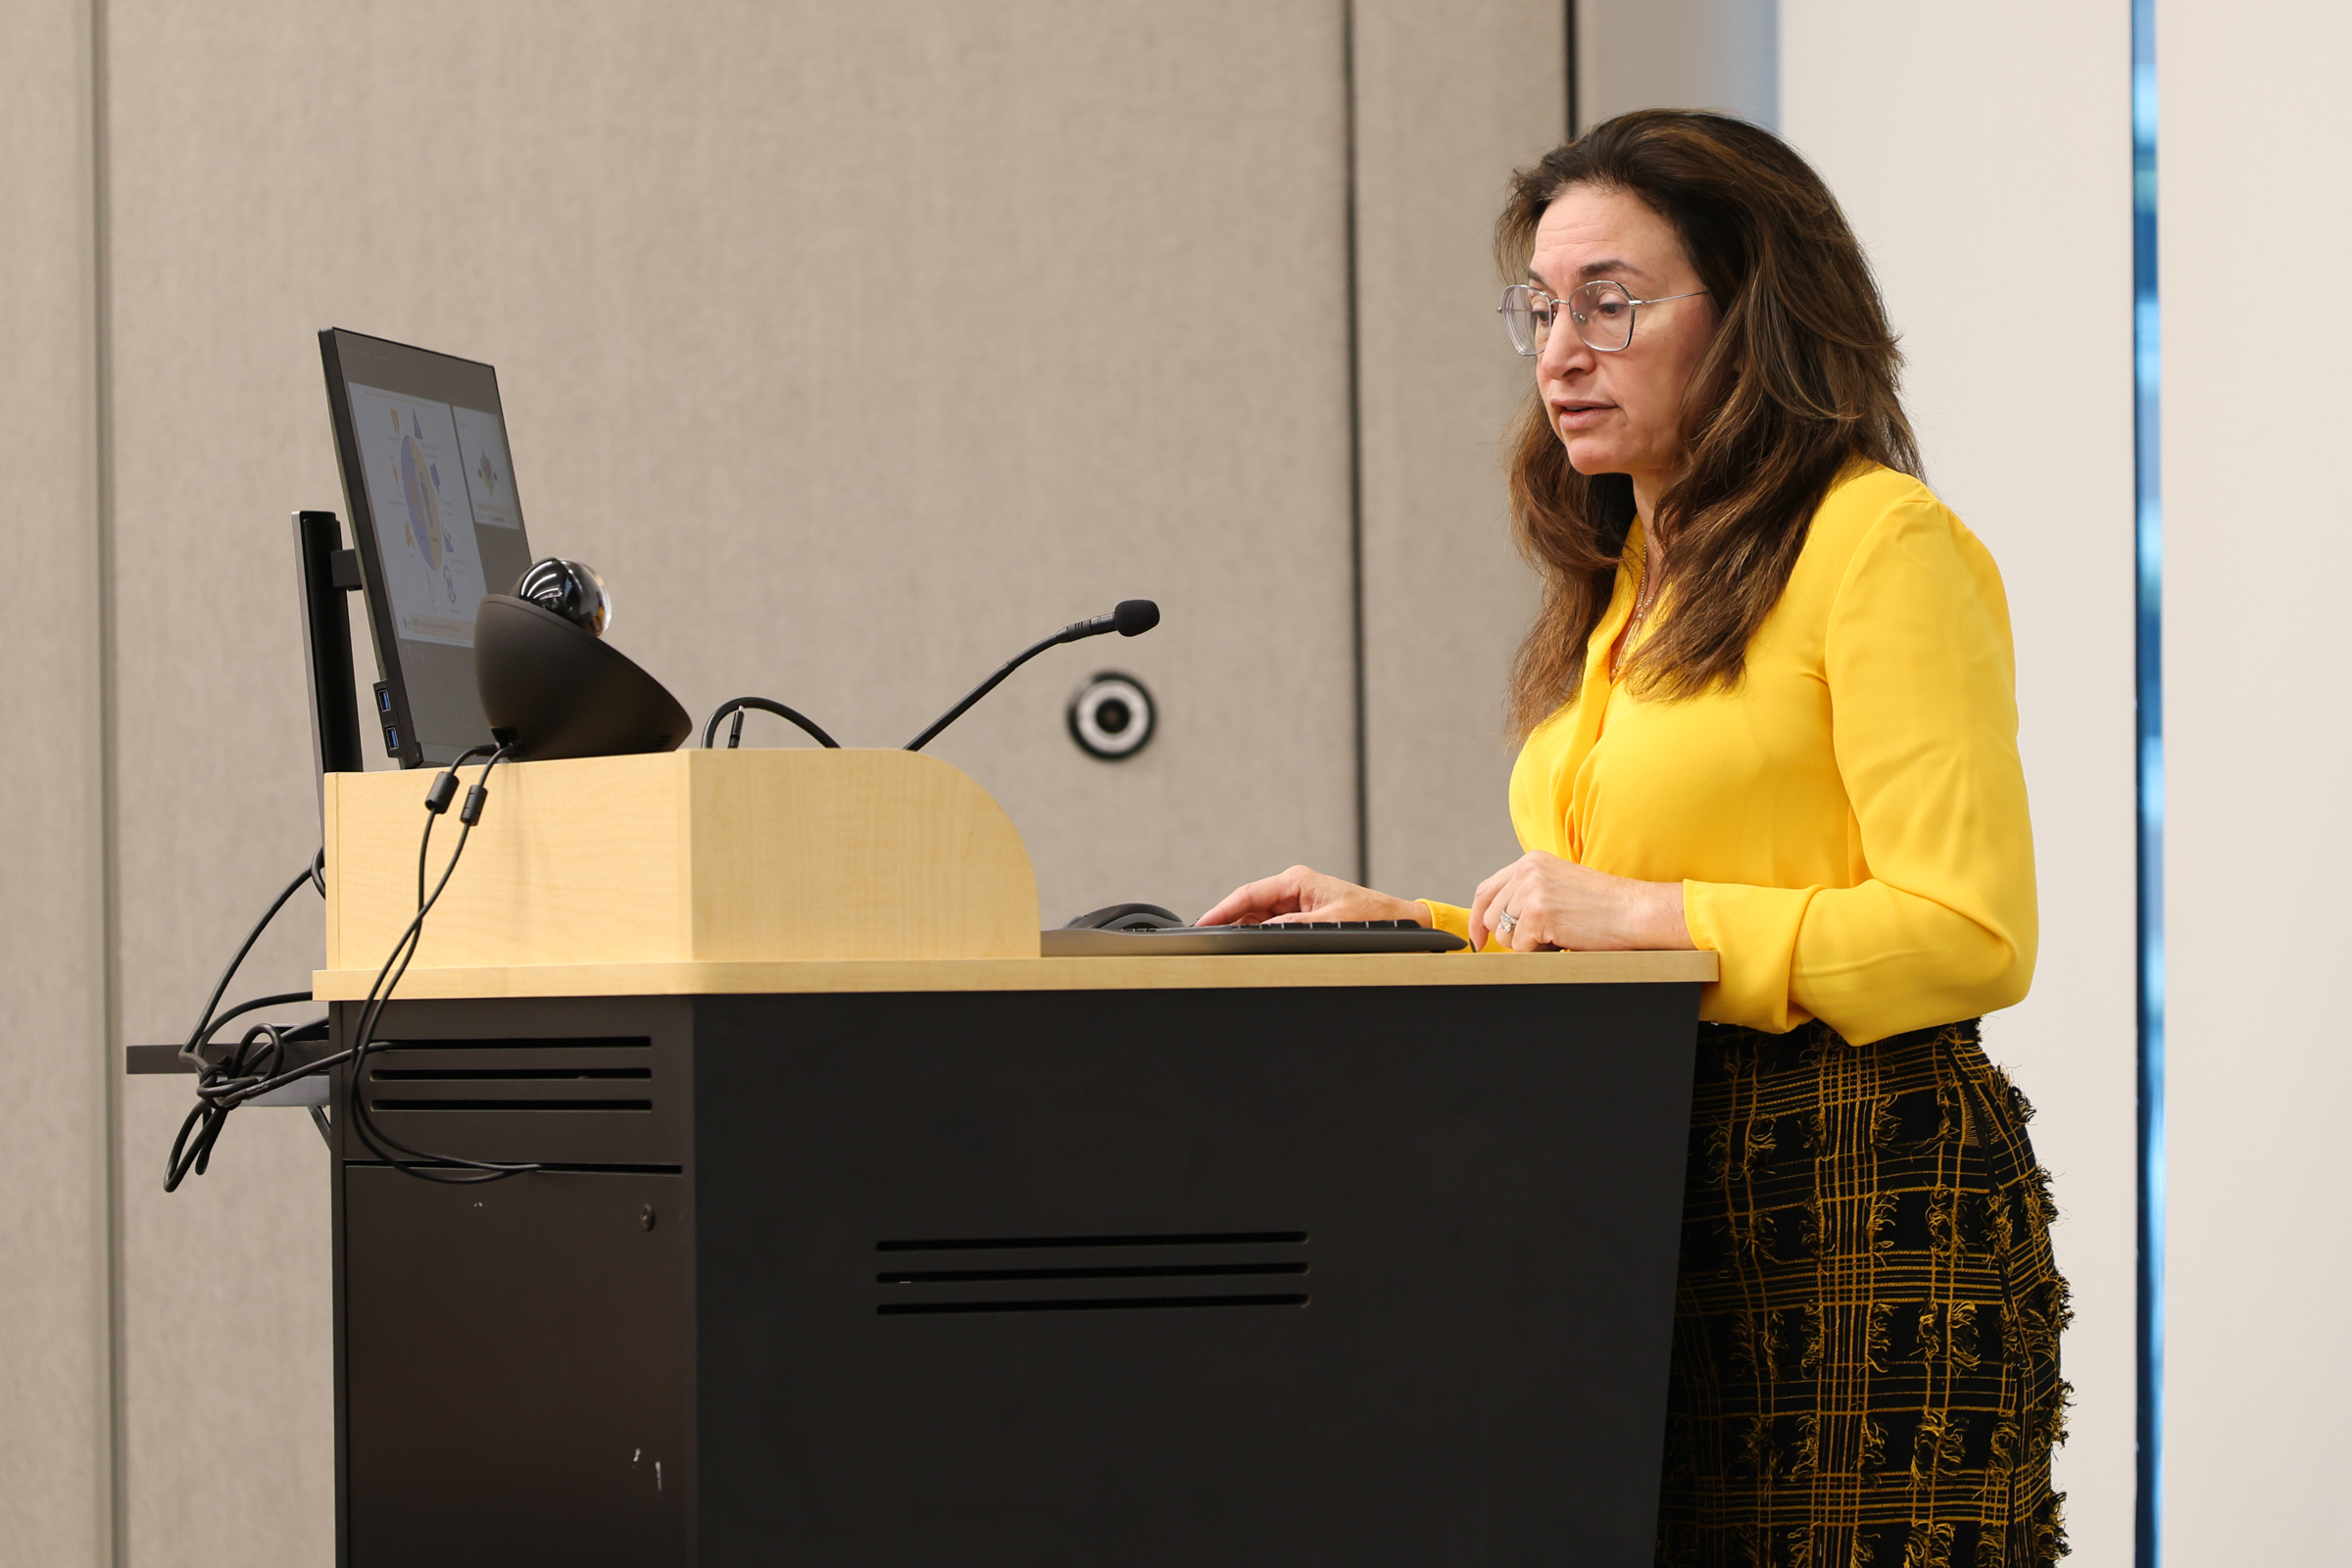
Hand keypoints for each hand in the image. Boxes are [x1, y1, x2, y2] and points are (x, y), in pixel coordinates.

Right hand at [1197, 865, 1431, 927]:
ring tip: (1230, 950)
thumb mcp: (1330, 923)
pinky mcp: (1300, 914)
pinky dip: (1260, 936)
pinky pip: (1270, 925)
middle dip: (1230, 923)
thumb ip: (1292, 927)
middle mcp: (1293, 887)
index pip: (1248, 894)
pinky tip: (1252, 948)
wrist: (1398, 922)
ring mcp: (1295, 901)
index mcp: (1298, 881)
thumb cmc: (1373, 916)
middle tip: (1211, 944)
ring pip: (1257, 918)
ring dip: (1245, 932)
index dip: (1221, 910)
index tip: (1203, 925)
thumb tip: (1260, 932)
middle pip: (1248, 906)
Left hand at [1466, 850, 1693, 951]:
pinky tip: (1563, 938)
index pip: (1485, 890)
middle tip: (1544, 936)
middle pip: (1491, 916)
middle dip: (1511, 935)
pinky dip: (1540, 951)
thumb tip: (1495, 923)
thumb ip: (1527, 893)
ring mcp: (1531, 890)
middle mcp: (1527, 871)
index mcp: (1530, 861)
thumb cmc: (1603, 906)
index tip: (1477, 939)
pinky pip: (1521, 946)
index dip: (1476, 918)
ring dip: (1528, 943)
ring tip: (1559, 933)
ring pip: (1504, 933)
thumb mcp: (1559, 886)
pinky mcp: (1538, 912)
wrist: (1635, 911)